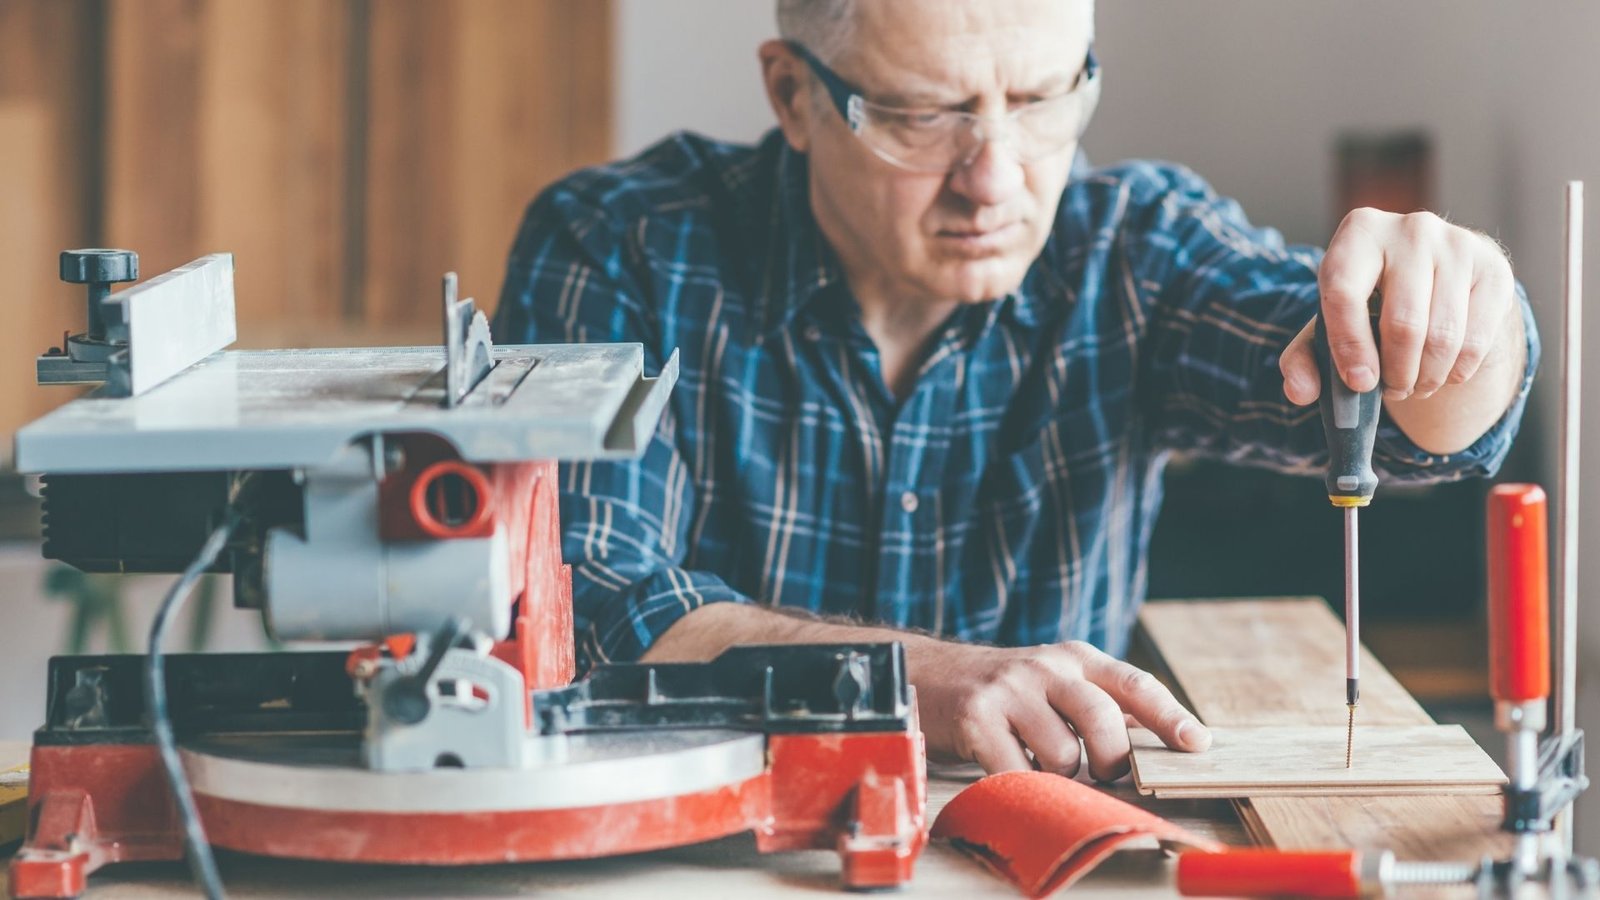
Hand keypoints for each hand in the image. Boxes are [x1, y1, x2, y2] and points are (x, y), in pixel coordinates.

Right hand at [908, 640, 1211, 780]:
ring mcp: (1010, 690)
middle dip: (1112, 762)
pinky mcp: (977, 717)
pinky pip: (1019, 773)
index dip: (1170, 716)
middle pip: (1104, 721)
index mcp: (1076, 657)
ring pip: (1064, 756)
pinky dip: (1024, 786)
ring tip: (1041, 767)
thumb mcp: (1055, 683)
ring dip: (1061, 778)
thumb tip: (1163, 743)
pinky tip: (1011, 772)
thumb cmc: (1004, 691)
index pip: (1135, 684)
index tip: (1197, 744)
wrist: (927, 674)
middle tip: (1103, 776)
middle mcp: (1046, 666)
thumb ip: (1102, 705)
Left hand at [1280, 208, 1517, 405]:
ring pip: (1443, 337)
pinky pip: (1477, 340)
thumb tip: (1300, 392)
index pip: (1345, 293)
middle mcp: (1411, 228)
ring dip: (1427, 378)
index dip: (1349, 346)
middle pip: (1403, 324)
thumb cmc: (1370, 300)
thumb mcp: (1328, 322)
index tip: (1359, 382)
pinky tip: (1444, 372)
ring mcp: (1457, 245)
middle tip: (1392, 389)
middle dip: (1396, 373)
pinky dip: (1457, 372)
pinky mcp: (1494, 269)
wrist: (1434, 274)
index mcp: (1359, 232)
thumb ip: (1303, 359)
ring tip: (1415, 384)